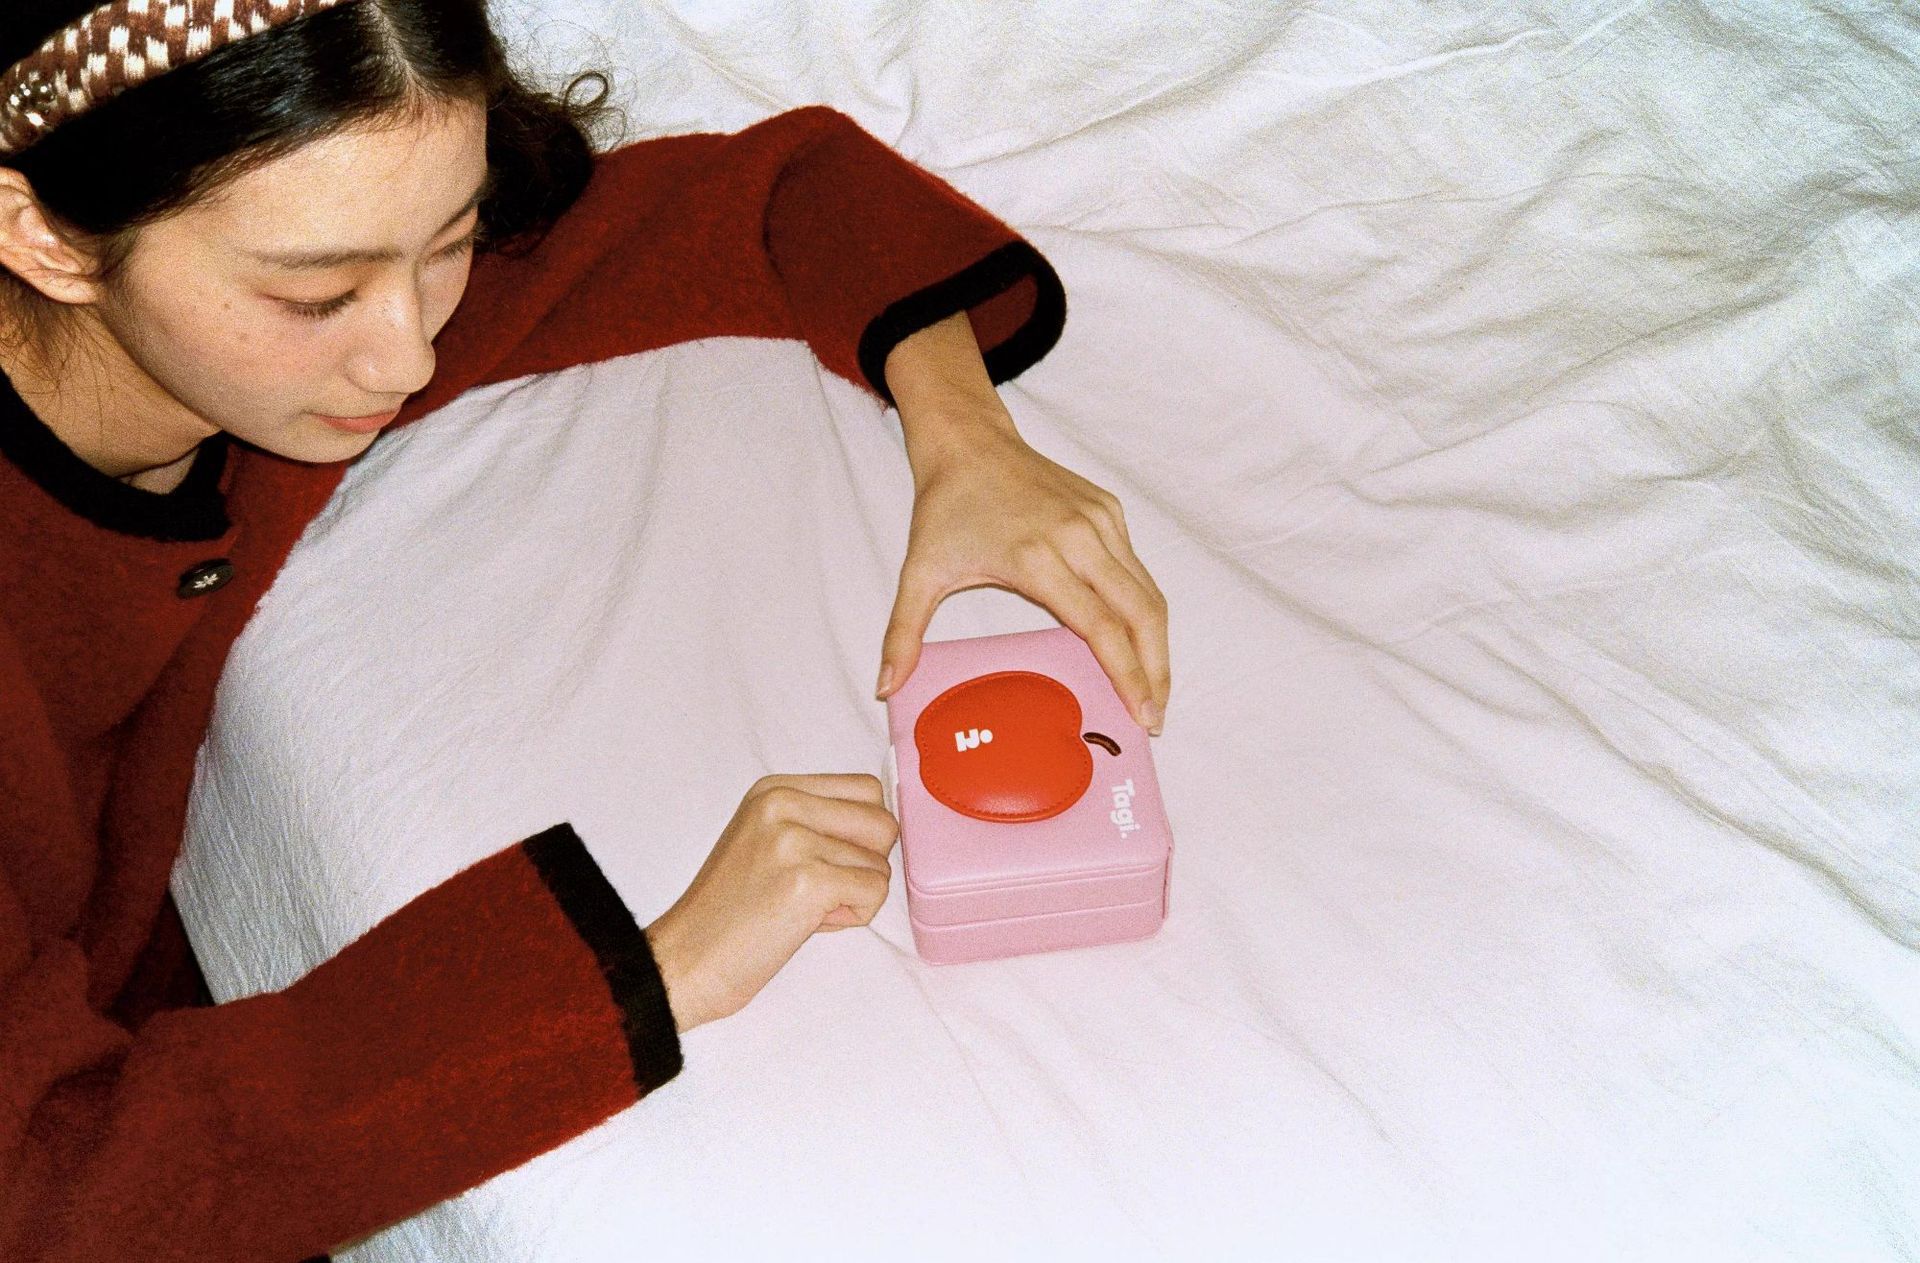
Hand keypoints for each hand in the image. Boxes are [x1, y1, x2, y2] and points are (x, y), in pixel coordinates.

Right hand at [643, 774, 897, 1032]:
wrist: (686, 960)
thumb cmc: (730, 912)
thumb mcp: (764, 840)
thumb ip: (815, 822)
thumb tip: (883, 827)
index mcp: (774, 790)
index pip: (867, 789)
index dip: (864, 833)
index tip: (831, 860)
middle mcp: (783, 804)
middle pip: (882, 822)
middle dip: (867, 863)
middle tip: (823, 889)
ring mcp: (794, 840)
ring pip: (880, 864)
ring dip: (855, 895)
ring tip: (805, 909)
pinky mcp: (808, 880)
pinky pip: (874, 893)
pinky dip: (853, 916)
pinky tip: (809, 924)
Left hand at [875, 396, 1170, 733]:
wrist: (968, 443)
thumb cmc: (947, 508)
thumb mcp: (920, 573)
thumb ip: (903, 635)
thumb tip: (885, 687)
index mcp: (1038, 559)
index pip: (1100, 627)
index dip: (1127, 674)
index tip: (1140, 715)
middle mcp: (1079, 538)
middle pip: (1141, 615)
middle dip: (1156, 671)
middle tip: (1154, 716)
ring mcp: (1100, 520)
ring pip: (1148, 593)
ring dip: (1158, 644)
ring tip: (1154, 687)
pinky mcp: (1109, 509)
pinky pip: (1137, 567)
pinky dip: (1143, 609)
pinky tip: (1138, 641)